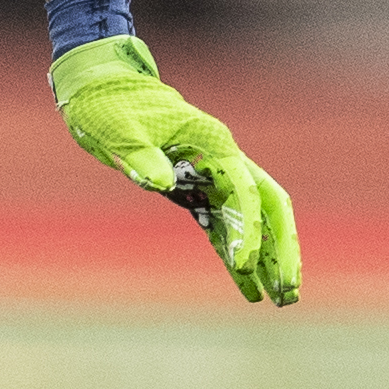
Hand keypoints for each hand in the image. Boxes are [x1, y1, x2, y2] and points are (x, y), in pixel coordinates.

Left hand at [50, 35, 303, 304]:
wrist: (100, 89)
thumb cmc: (109, 106)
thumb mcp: (120, 131)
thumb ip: (142, 157)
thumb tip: (160, 183)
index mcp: (213, 143)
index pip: (245, 193)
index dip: (248, 230)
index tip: (243, 264)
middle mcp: (223, 160)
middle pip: (270, 207)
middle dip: (282, 249)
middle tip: (288, 292)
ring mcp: (212, 176)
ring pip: (255, 220)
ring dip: (268, 257)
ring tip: (281, 300)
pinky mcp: (195, 190)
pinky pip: (224, 227)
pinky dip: (236, 255)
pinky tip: (248, 288)